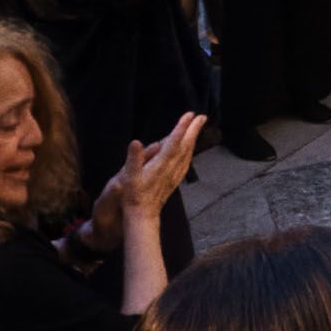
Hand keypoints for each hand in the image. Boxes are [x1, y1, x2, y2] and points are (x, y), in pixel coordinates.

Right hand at [94, 112, 205, 233]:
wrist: (143, 216)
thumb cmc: (133, 196)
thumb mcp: (128, 178)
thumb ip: (134, 159)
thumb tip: (136, 142)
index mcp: (160, 164)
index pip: (173, 142)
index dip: (181, 128)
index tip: (189, 115)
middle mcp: (171, 168)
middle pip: (185, 145)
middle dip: (193, 130)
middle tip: (202, 116)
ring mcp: (174, 175)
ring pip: (187, 153)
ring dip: (193, 139)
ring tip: (197, 128)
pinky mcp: (174, 181)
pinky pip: (185, 162)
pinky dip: (189, 152)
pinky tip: (189, 151)